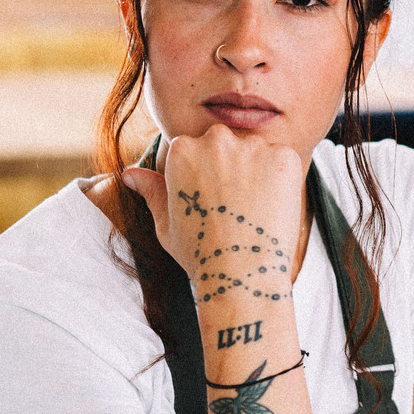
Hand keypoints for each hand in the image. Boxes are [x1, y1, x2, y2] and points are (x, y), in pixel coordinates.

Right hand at [123, 125, 303, 283]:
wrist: (241, 274)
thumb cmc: (200, 253)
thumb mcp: (167, 223)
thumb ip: (152, 191)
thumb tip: (130, 175)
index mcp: (181, 149)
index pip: (196, 148)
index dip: (206, 177)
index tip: (213, 202)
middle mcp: (215, 139)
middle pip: (226, 144)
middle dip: (231, 168)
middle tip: (235, 208)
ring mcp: (252, 147)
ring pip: (257, 151)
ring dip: (258, 172)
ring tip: (254, 210)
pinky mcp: (283, 157)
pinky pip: (283, 160)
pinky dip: (281, 179)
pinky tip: (272, 207)